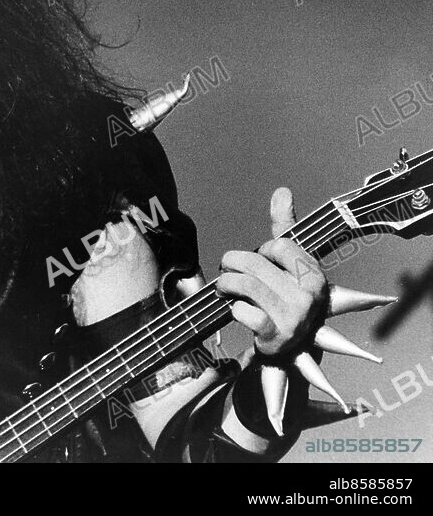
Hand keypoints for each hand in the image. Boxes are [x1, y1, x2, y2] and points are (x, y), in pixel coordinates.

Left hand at [216, 187, 328, 357]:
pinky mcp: (275, 336)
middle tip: (227, 270)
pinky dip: (233, 309)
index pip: (277, 245)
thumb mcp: (291, 264)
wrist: (292, 348)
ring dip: (226, 283)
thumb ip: (285, 228)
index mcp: (315, 275)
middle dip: (232, 263)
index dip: (261, 251)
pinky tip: (237, 310)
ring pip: (244, 285)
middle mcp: (309, 296)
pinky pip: (243, 312)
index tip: (261, 261)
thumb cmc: (288, 297)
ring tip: (224, 287)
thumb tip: (282, 191)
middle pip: (254, 263)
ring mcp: (294, 318)